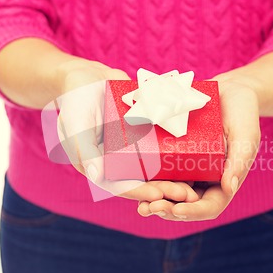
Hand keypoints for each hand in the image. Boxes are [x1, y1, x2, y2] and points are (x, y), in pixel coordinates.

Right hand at [55, 59, 197, 202]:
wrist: (89, 77)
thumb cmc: (75, 100)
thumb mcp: (76, 123)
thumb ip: (84, 149)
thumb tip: (97, 177)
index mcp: (98, 167)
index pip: (120, 186)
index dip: (140, 192)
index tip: (160, 195)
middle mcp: (116, 163)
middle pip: (143, 181)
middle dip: (165, 189)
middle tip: (188, 194)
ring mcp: (131, 150)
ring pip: (155, 168)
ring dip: (174, 176)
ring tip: (196, 182)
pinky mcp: (144, 136)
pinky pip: (161, 147)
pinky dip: (176, 154)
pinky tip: (197, 157)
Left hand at [137, 76, 259, 220]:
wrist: (229, 91)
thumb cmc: (243, 114)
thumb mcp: (246, 135)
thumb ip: (238, 161)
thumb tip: (229, 188)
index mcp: (223, 181)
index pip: (209, 206)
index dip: (192, 212)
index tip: (176, 209)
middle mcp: (203, 180)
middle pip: (184, 204)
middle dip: (167, 209)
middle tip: (149, 208)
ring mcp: (187, 169)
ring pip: (169, 192)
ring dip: (155, 201)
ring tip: (141, 205)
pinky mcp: (173, 155)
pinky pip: (160, 170)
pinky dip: (149, 180)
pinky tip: (134, 181)